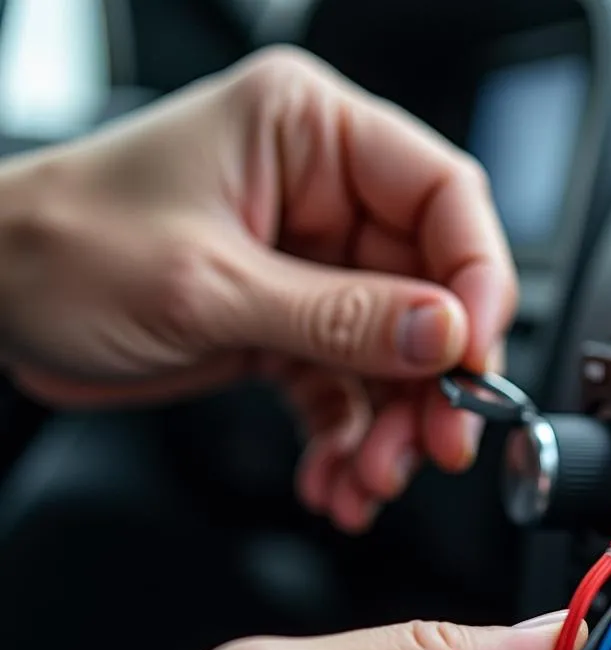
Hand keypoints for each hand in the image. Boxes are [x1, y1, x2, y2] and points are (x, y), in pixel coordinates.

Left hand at [0, 47, 516, 531]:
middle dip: (432, 382)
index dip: (477, 280)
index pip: (443, 196)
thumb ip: (338, 315)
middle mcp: (322, 196)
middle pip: (429, 290)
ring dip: (390, 428)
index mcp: (309, 135)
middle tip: (432, 447)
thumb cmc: (59, 246)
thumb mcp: (206, 286)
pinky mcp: (291, 325)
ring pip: (395, 354)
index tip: (475, 359)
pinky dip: (347, 441)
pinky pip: (347, 388)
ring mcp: (310, 266)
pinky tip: (334, 479)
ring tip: (368, 480)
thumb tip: (445, 335)